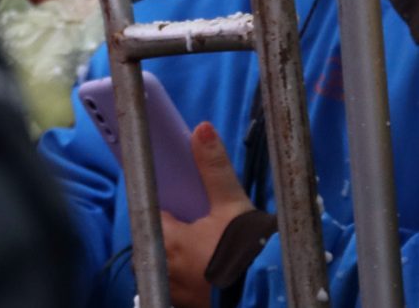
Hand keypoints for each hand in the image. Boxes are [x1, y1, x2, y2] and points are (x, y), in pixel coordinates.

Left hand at [157, 122, 260, 307]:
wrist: (266, 291)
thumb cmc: (245, 249)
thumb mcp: (233, 204)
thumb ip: (214, 167)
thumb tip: (201, 128)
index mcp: (166, 238)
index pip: (152, 216)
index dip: (168, 212)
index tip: (181, 212)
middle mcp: (161, 267)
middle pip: (153, 244)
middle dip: (168, 238)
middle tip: (196, 233)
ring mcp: (172, 292)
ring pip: (162, 269)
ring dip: (174, 262)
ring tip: (201, 256)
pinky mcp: (185, 306)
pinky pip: (174, 290)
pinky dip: (184, 283)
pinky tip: (203, 277)